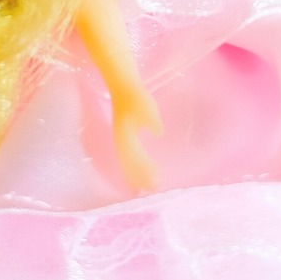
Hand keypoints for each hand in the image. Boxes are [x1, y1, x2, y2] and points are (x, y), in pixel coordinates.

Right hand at [110, 76, 163, 191]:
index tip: (155, 178)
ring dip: (133, 177)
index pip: (135, 156)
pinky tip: (136, 177)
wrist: (122, 87)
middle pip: (128, 164)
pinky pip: (126, 159)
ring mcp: (121, 141)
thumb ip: (151, 117)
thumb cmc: (136, 96)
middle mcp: (121, 141)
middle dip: (139, 177)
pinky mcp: (125, 140)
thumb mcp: (146, 103)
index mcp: (125, 135)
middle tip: (153, 189)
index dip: (144, 168)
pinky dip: (130, 170)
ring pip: (125, 164)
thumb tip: (159, 131)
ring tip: (140, 192)